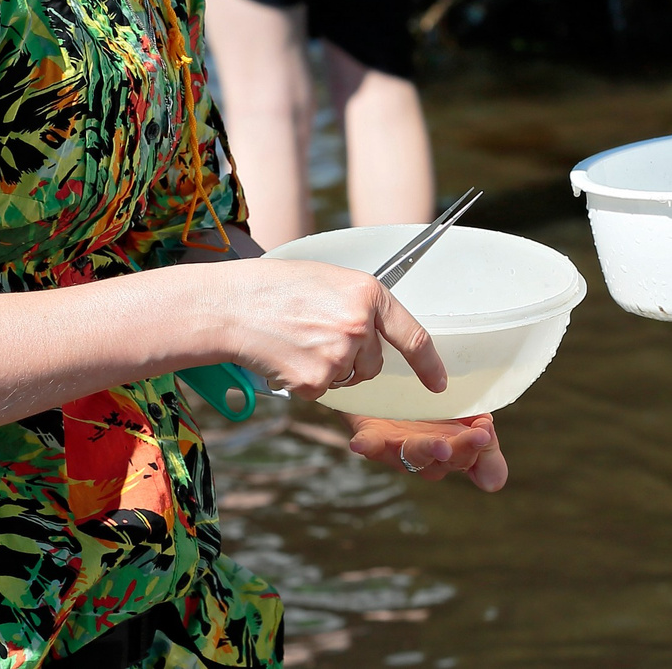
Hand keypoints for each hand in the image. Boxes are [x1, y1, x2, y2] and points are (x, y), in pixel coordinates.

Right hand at [198, 260, 445, 400]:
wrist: (232, 305)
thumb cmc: (275, 287)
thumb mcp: (330, 280)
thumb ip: (359, 305)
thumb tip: (375, 332)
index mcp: (369, 294)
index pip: (414, 336)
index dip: (429, 364)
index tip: (439, 383)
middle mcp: (360, 325)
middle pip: (373, 365)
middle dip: (353, 361)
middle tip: (317, 338)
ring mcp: (338, 355)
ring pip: (346, 379)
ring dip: (327, 370)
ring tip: (297, 341)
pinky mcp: (315, 380)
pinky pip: (319, 391)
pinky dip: (303, 380)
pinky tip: (284, 356)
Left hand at [345, 413, 507, 491]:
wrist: (386, 393)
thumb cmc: (429, 413)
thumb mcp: (463, 421)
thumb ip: (482, 445)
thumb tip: (495, 484)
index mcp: (449, 452)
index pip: (468, 454)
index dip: (478, 445)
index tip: (486, 429)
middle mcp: (424, 456)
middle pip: (443, 458)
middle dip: (459, 450)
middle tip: (476, 438)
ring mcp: (397, 447)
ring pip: (413, 454)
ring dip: (427, 451)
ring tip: (440, 445)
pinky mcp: (372, 434)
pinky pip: (369, 443)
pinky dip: (366, 445)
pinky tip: (360, 445)